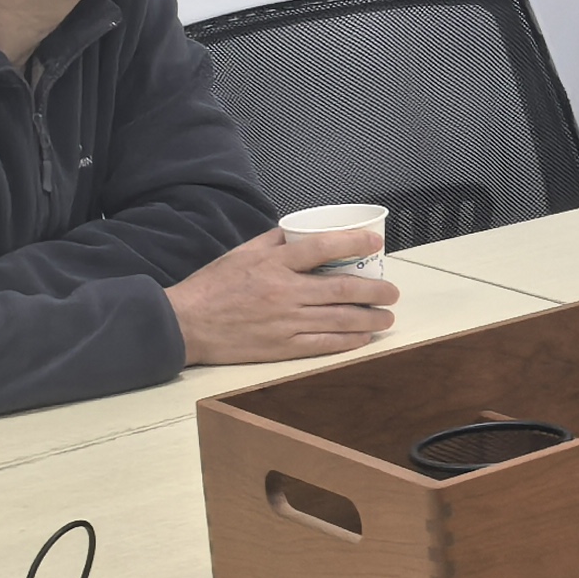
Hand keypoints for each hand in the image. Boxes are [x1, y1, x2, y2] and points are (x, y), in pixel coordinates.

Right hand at [169, 227, 397, 365]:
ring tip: (386, 316)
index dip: (354, 242)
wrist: (186, 324)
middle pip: (342, 289)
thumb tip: (304, 231)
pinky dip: (349, 341)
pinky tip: (363, 338)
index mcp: (274, 263)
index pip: (322, 247)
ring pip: (340, 319)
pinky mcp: (281, 347)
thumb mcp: (242, 253)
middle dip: (375, 290)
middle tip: (392, 291)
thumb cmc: (213, 286)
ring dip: (370, 318)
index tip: (376, 242)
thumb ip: (275, 241)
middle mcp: (284, 292)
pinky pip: (323, 343)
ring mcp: (284, 321)